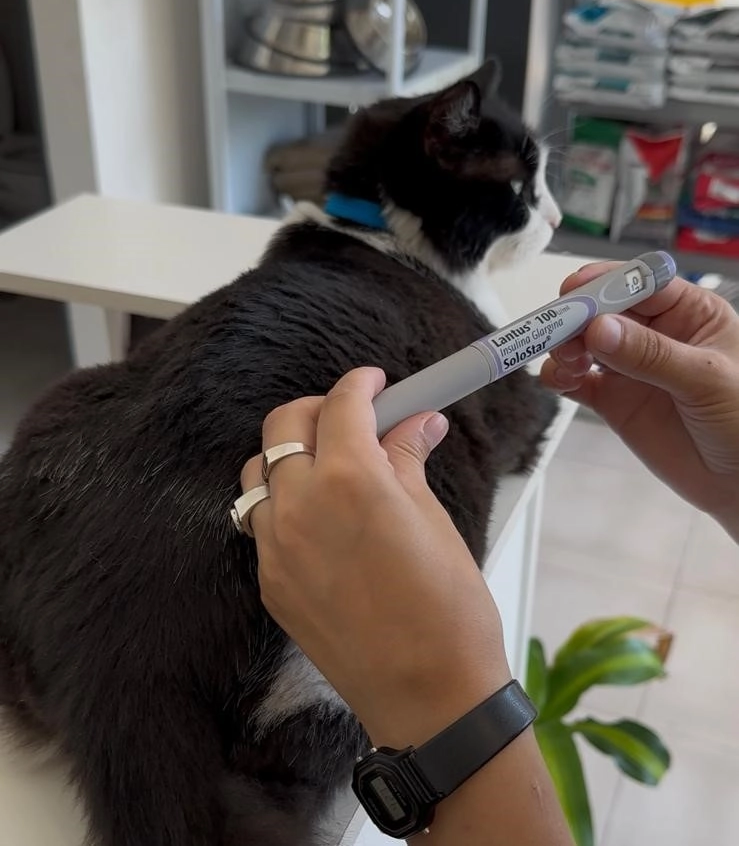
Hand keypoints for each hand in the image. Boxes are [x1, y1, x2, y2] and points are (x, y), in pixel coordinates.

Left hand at [241, 367, 511, 747]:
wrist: (428, 696)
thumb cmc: (447, 610)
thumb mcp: (434, 519)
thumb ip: (410, 461)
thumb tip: (417, 423)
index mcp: (350, 480)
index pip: (342, 406)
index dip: (361, 385)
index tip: (374, 383)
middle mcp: (300, 506)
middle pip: (284, 425)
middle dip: (317, 409)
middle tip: (351, 417)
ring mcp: (276, 546)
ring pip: (259, 472)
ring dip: (288, 454)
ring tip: (327, 463)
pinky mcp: (270, 581)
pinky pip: (260, 521)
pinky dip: (282, 501)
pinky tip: (317, 513)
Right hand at [540, 263, 738, 535]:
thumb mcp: (706, 380)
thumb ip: (652, 354)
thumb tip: (600, 328)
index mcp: (690, 313)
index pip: (641, 284)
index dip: (606, 283)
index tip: (575, 290)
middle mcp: (656, 333)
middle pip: (604, 310)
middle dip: (577, 316)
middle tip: (560, 332)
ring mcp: (631, 367)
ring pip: (584, 342)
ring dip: (565, 346)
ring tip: (566, 363)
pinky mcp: (613, 400)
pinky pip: (576, 380)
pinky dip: (559, 376)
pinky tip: (560, 381)